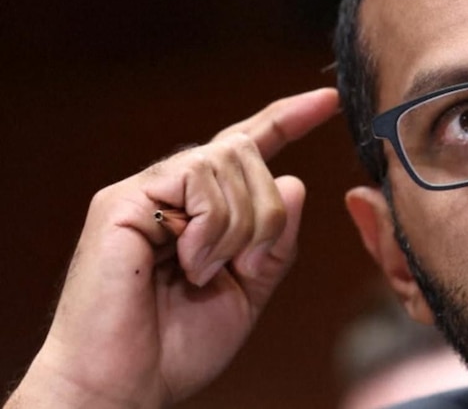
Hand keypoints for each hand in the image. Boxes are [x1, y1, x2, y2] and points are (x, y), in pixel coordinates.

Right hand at [6, 88, 337, 407]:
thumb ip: (277, 239)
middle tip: (243, 264)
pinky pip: (197, 180)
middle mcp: (175, 190)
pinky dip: (210, 229)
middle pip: (250, 155)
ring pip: (229, 163)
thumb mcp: (250, 290)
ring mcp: (148, 192)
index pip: (250, 145)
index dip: (289, 119)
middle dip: (267, 214)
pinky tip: (187, 263)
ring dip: (237, 227)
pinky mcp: (123, 201)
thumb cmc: (179, 343)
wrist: (127, 384)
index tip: (329, 101)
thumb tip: (293, 178)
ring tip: (203, 271)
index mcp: (204, 208)